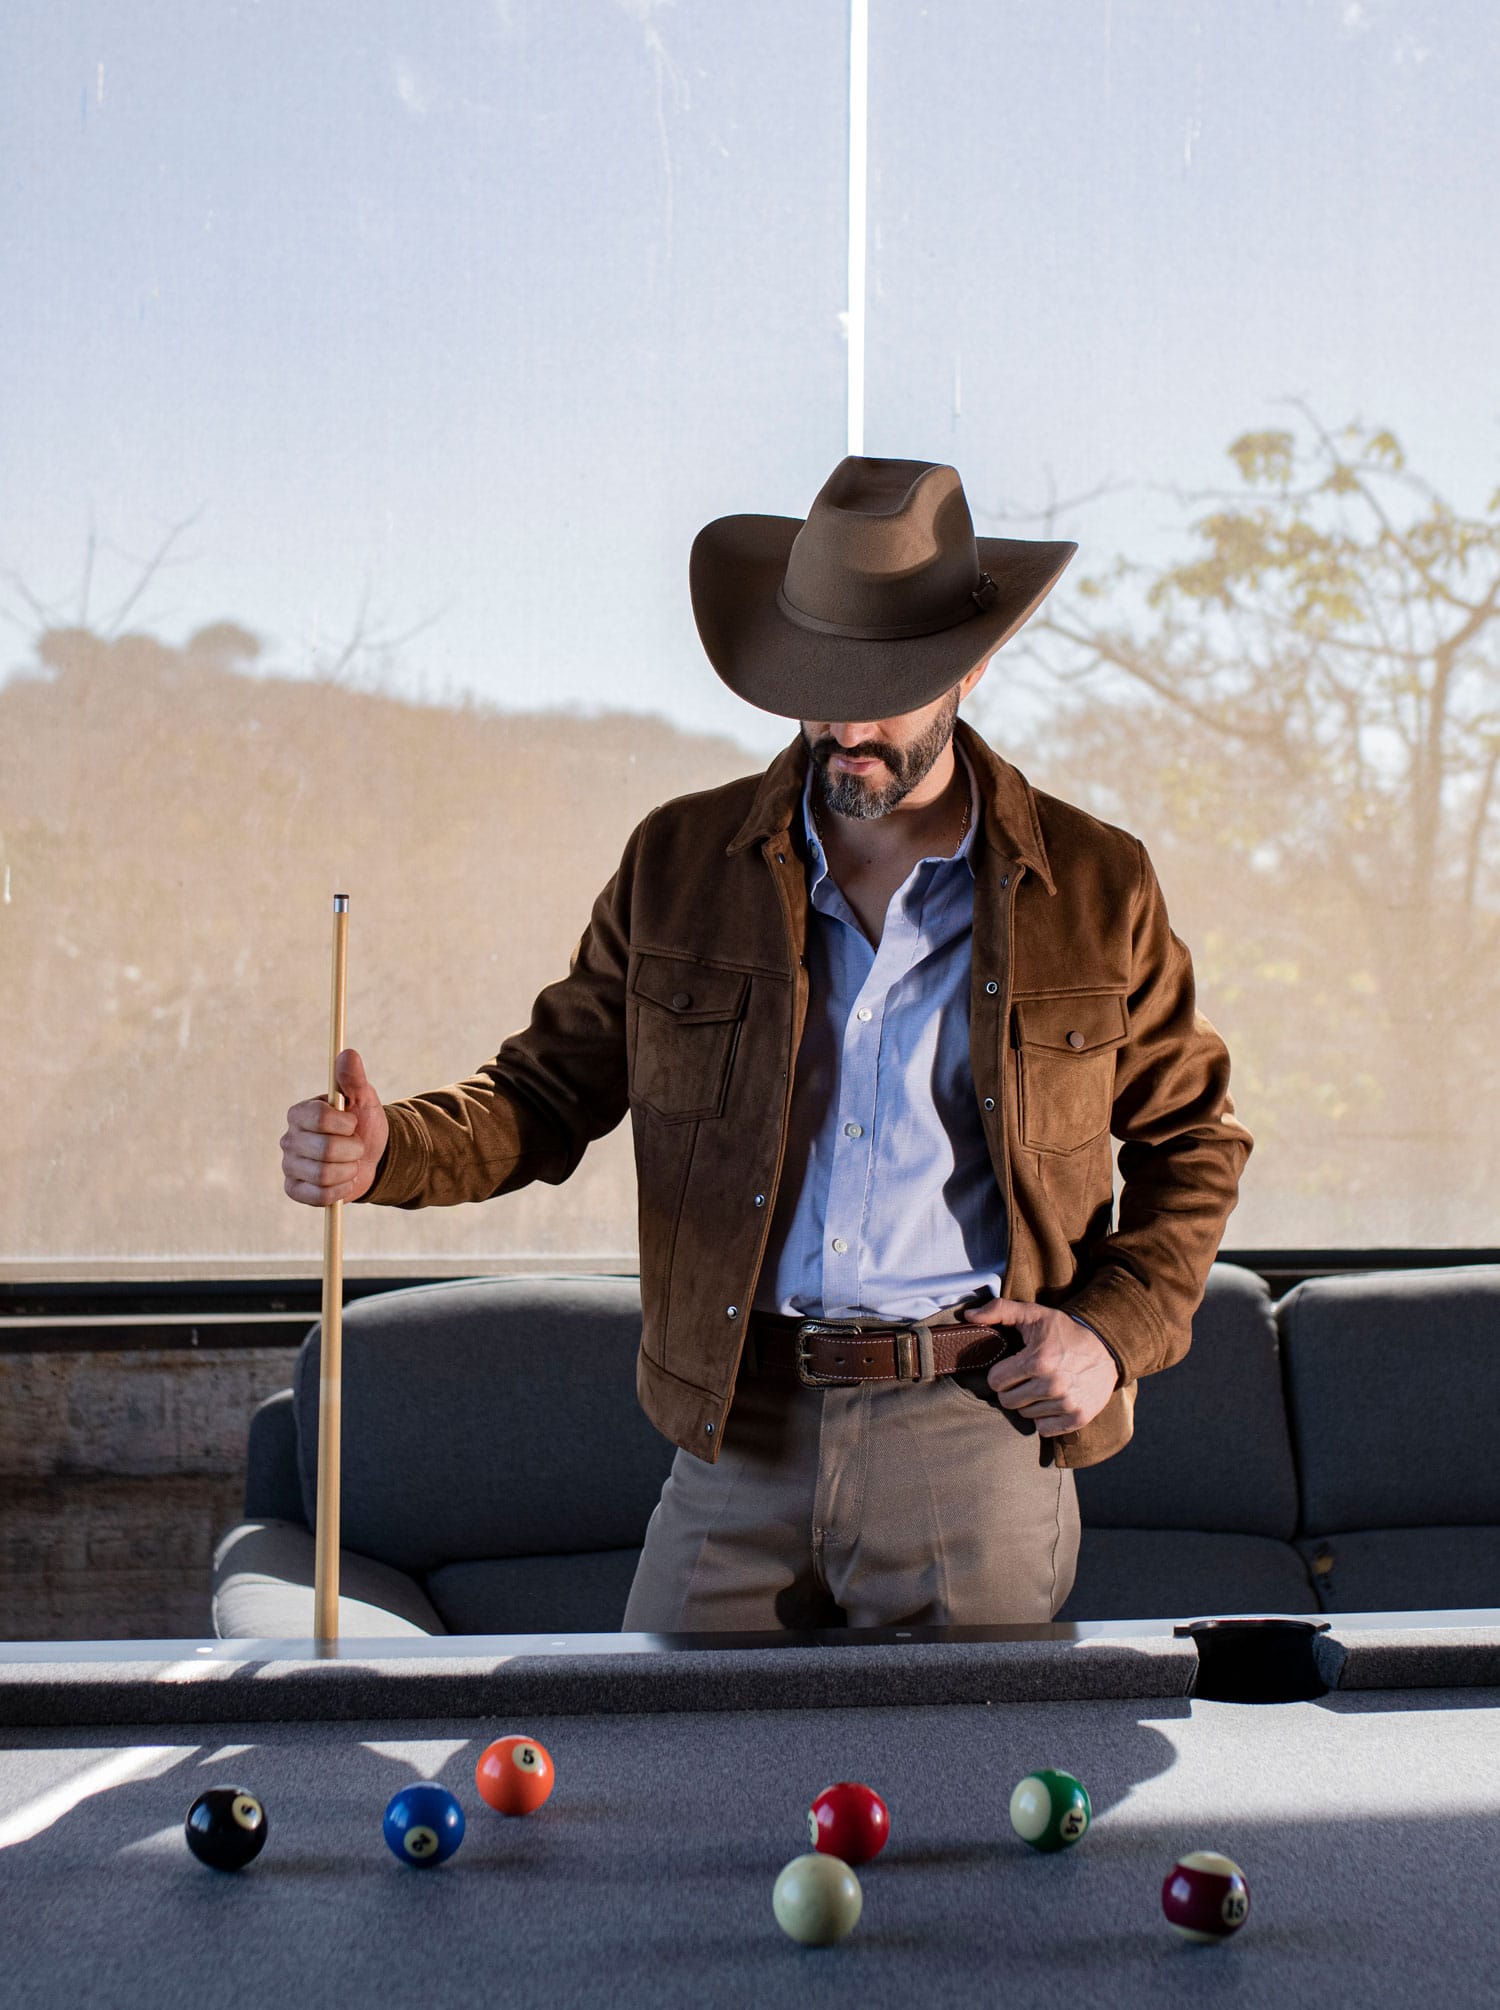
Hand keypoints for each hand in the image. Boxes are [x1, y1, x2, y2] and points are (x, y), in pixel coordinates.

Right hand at [281, 1048, 388, 1206]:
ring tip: (351, 1164)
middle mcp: (289, 1138)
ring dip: (348, 1170)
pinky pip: (317, 1196)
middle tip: (356, 1147)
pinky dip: (339, 1191)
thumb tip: (348, 1053)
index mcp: (301, 1113)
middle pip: (324, 1150)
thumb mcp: (364, 1099)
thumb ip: (354, 1078)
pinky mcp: (294, 1189)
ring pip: (322, 1174)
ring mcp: (289, 1165)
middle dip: (352, 1150)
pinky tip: (343, 1182)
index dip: (343, 1124)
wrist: (371, 1159)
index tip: (353, 1123)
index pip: (318, 1117)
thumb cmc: (363, 1124)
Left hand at [959, 1298, 1118, 1436]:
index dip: (1001, 1373)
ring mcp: (1066, 1403)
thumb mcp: (1034, 1314)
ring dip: (1029, 1403)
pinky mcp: (1078, 1417)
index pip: (996, 1381)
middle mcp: (1052, 1385)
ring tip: (1042, 1386)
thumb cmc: (1065, 1332)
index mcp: (1037, 1360)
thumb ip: (999, 1310)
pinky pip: (1044, 1429)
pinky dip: (1045, 1419)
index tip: (1012, 1366)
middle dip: (1012, 1389)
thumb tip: (969, 1315)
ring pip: (1025, 1415)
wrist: (1108, 1347)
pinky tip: (1052, 1402)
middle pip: (1008, 1401)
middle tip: (1026, 1377)